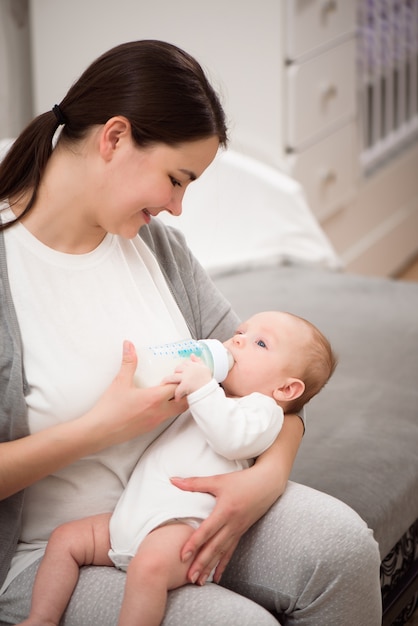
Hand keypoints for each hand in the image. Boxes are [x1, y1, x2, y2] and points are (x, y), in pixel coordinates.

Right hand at [0, 341, 187, 499]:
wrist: (99, 431)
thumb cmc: (110, 407)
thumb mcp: (120, 382)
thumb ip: (128, 362)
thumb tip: (129, 344)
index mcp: (155, 399)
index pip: (178, 387)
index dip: (181, 378)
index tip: (178, 369)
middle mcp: (159, 412)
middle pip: (184, 402)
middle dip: (186, 390)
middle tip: (181, 380)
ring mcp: (156, 422)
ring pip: (176, 411)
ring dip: (178, 400)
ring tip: (173, 389)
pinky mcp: (150, 428)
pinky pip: (166, 417)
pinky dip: (169, 408)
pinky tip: (159, 401)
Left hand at [162, 355, 211, 399]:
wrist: (209, 391)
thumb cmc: (208, 381)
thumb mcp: (205, 368)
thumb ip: (198, 361)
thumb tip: (192, 355)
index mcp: (194, 365)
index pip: (185, 363)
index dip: (183, 367)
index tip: (182, 371)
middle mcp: (189, 370)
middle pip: (177, 368)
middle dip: (176, 372)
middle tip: (175, 378)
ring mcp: (186, 377)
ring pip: (172, 377)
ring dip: (167, 381)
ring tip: (163, 384)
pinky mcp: (185, 385)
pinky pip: (177, 390)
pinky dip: (177, 395)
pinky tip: (177, 399)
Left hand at [170, 466, 277, 584]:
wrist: (267, 484)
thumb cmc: (243, 480)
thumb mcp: (218, 480)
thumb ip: (195, 483)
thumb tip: (173, 480)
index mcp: (225, 511)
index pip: (207, 531)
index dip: (194, 544)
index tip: (182, 556)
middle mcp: (232, 524)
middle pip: (214, 547)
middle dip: (201, 563)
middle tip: (189, 578)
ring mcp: (238, 530)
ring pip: (222, 552)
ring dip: (210, 567)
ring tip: (199, 581)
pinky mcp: (241, 533)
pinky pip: (231, 551)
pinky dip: (223, 564)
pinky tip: (217, 577)